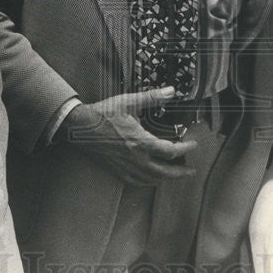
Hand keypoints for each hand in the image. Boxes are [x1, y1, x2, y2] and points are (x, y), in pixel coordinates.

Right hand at [56, 87, 197, 185]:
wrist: (80, 127)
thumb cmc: (104, 114)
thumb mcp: (129, 102)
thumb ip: (152, 97)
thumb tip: (171, 90)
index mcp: (141, 142)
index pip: (171, 151)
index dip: (185, 149)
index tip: (193, 144)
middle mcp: (136, 159)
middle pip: (165, 172)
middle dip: (181, 172)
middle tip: (191, 171)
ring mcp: (126, 167)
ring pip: (152, 180)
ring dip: (167, 178)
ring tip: (175, 174)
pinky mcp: (117, 171)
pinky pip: (138, 182)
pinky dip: (149, 182)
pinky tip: (153, 178)